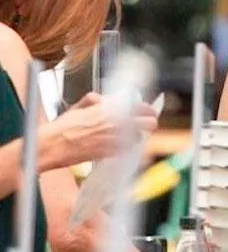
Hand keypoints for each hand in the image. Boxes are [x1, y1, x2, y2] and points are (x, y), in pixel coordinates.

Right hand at [43, 93, 159, 168]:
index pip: (142, 106)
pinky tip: (115, 148)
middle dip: (148, 125)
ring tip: (125, 139)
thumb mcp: (80, 107)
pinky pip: (128, 150)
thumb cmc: (63, 127)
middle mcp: (117, 120)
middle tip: (143, 127)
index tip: (146, 114)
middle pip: (150, 123)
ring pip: (140, 138)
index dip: (146, 111)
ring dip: (134, 138)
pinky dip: (124, 149)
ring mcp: (116, 137)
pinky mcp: (112, 151)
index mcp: (110, 106)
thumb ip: (96, 101)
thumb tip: (104, 100)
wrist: (53, 145)